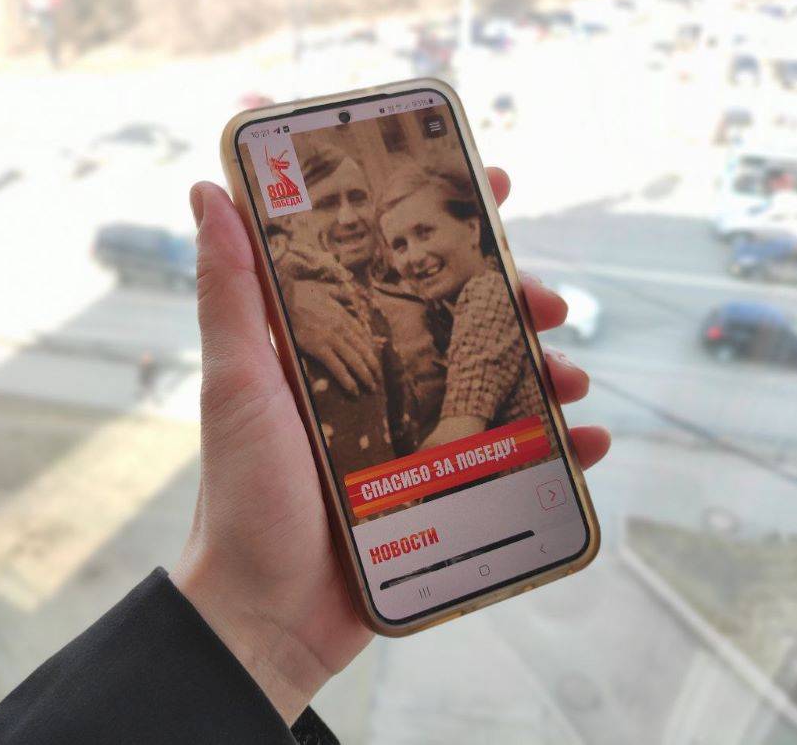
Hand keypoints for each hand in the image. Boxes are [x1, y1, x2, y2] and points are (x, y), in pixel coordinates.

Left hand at [171, 167, 610, 724]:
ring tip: (571, 378)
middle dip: (515, 300)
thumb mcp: (237, 384)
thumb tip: (210, 190)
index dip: (440, 223)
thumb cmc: (244, 495)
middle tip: (548, 300)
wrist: (270, 612)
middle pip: (463, 321)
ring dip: (547, 370)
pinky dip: (556, 447)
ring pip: (498, 383)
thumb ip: (228, 292)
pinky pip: (513, 457)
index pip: (394, 265)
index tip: (488, 185)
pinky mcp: (442, 487)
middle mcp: (382, 379)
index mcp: (335, 345)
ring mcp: (417, 433)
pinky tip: (587, 443)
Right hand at [288, 280, 381, 394]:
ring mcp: (331, 339)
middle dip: (373, 366)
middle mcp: (341, 328)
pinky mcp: (319, 348)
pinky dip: (347, 379)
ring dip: (365, 375)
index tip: (375, 360)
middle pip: (363, 350)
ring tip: (371, 387)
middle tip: (378, 379)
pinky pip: (337, 366)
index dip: (371, 350)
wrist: (284, 297)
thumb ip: (339, 293)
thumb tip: (350, 295)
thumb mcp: (325, 289)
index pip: (363, 335)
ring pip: (354, 360)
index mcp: (343, 315)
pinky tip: (353, 389)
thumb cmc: (301, 293)